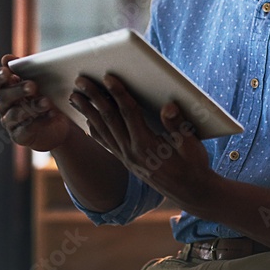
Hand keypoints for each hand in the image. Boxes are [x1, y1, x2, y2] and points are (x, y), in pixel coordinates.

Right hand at [0, 55, 79, 151]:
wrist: (59, 124)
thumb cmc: (45, 98)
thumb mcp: (39, 83)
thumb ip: (24, 70)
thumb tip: (7, 58)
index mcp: (5, 89)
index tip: (7, 71)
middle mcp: (3, 106)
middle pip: (4, 97)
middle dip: (17, 90)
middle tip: (33, 86)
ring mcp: (9, 122)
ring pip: (14, 114)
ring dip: (31, 106)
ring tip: (47, 102)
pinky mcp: (19, 136)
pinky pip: (25, 130)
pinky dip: (39, 122)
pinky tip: (51, 115)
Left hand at [70, 74, 218, 207]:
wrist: (189, 192)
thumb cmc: (193, 166)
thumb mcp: (192, 146)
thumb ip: (178, 126)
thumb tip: (168, 106)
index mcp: (147, 145)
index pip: (128, 113)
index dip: (119, 93)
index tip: (108, 77)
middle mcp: (131, 152)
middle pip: (108, 119)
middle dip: (94, 97)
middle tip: (81, 80)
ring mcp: (126, 157)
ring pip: (102, 130)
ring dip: (87, 111)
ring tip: (75, 96)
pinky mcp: (125, 161)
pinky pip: (105, 142)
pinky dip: (93, 128)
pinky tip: (87, 118)